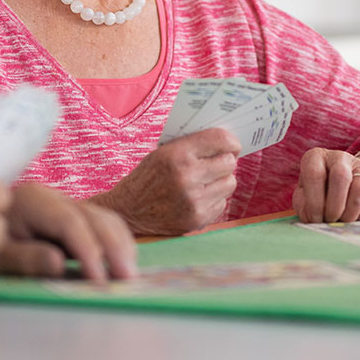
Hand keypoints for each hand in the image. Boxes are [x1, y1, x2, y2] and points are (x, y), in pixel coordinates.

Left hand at [0, 182, 137, 280]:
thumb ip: (25, 258)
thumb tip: (59, 263)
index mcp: (31, 201)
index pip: (69, 222)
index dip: (88, 249)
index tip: (99, 279)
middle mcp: (54, 197)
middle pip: (94, 216)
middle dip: (114, 248)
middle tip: (128, 279)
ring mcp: (67, 204)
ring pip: (105, 218)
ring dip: (121, 246)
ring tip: (130, 276)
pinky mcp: (75, 216)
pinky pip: (103, 225)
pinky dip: (117, 243)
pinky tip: (123, 264)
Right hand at [92, 128, 239, 235]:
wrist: (127, 212)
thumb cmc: (147, 178)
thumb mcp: (162, 152)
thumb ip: (191, 145)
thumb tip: (226, 141)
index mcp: (176, 155)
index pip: (220, 140)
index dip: (230, 141)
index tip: (232, 145)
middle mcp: (187, 177)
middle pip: (229, 163)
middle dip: (225, 161)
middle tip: (217, 163)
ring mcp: (194, 201)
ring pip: (230, 183)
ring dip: (221, 181)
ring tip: (205, 182)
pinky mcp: (197, 220)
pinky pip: (222, 203)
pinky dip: (214, 200)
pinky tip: (197, 198)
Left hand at [293, 148, 359, 223]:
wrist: (354, 183)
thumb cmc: (323, 192)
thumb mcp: (307, 195)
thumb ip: (303, 206)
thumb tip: (310, 218)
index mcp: (316, 158)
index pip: (314, 173)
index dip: (314, 200)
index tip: (315, 219)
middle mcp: (339, 157)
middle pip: (340, 177)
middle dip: (334, 206)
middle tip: (330, 221)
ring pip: (359, 189)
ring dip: (349, 213)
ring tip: (342, 222)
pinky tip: (355, 220)